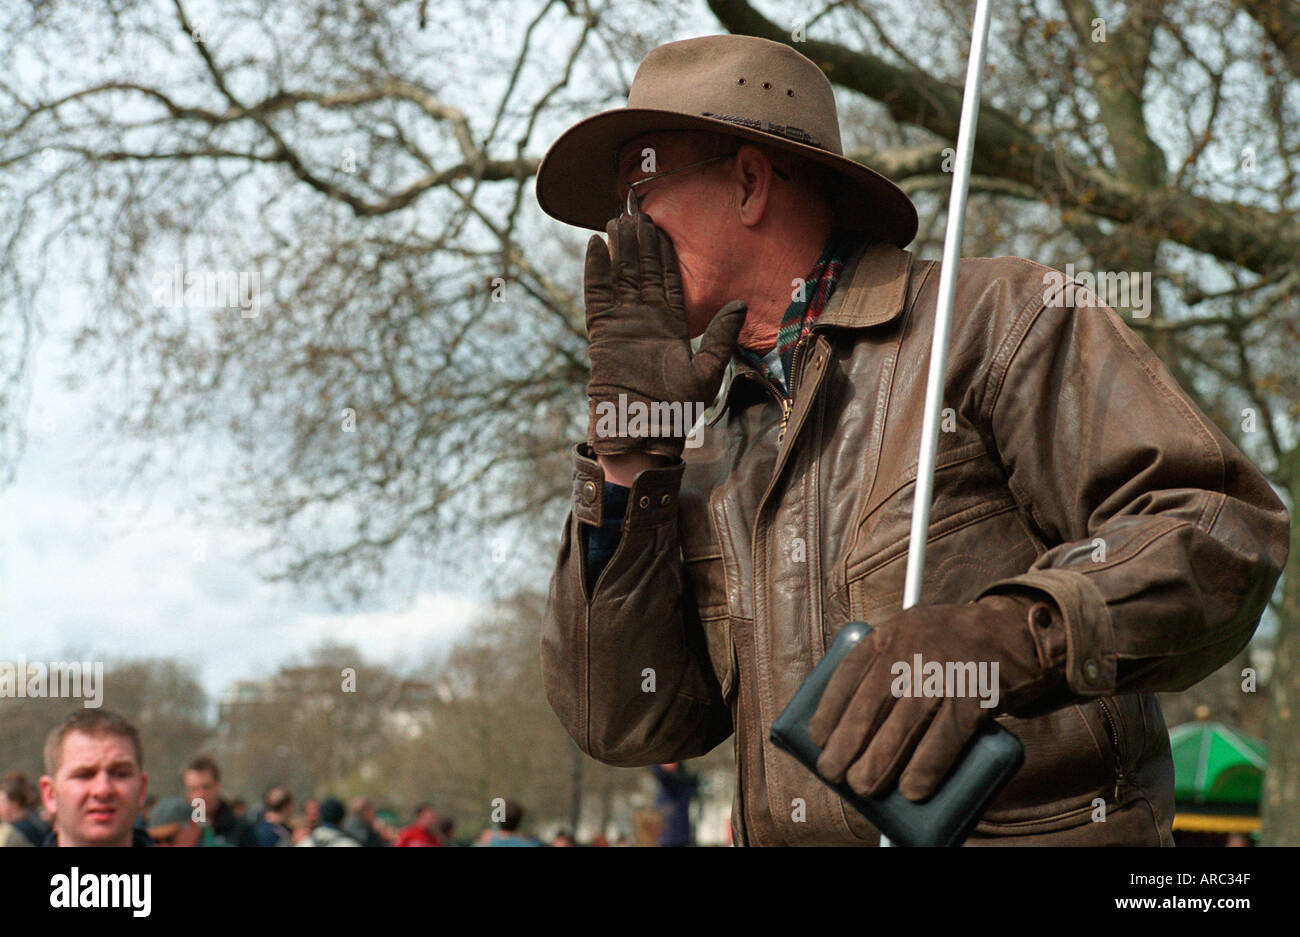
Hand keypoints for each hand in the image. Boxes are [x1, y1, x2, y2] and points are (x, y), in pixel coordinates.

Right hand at [584, 213, 746, 458]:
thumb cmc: (677, 410)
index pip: (669, 278)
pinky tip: (596, 245)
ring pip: (620, 276)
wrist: (643, 431)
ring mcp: (622, 323)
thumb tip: (741, 304)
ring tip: (617, 219)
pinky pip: (596, 295)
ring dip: (619, 248)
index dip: (666, 252)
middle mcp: (646, 319)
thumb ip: (720, 337)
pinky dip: (595, 270)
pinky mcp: (602, 331)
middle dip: (641, 241)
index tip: (664, 225)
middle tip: (638, 210)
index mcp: (672, 324)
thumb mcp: (708, 372)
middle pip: (642, 270)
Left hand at [807, 594, 1066, 801]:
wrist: (1013, 630)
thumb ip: (887, 669)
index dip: (829, 709)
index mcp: (890, 633)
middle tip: (833, 772)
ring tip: (862, 786)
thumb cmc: (952, 647)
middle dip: (847, 743)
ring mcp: (942, 671)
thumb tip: (858, 736)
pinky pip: (944, 737)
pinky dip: (926, 767)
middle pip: (870, 702)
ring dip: (878, 761)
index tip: (817, 738)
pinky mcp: (972, 694)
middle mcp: (911, 647)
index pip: (848, 672)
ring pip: (903, 724)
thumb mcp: (911, 638)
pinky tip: (912, 789)